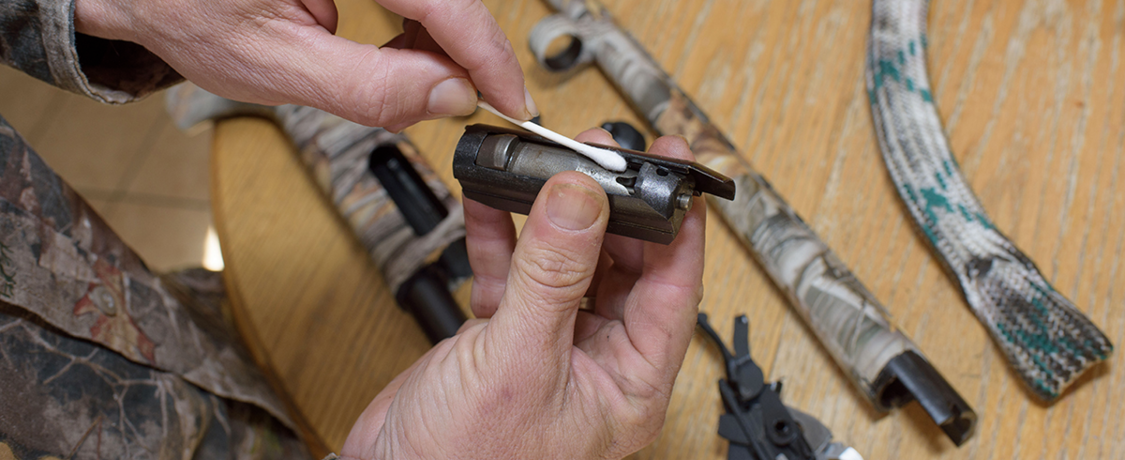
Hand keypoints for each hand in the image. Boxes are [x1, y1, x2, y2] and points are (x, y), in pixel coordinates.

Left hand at [74, 0, 535, 128]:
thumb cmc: (187, 11)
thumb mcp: (274, 66)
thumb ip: (367, 87)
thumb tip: (449, 96)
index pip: (446, 1)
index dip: (486, 55)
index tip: (510, 99)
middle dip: (459, 55)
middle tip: (455, 105)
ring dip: (435, 46)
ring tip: (409, 83)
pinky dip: (413, 31)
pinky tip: (391, 55)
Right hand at [339, 129, 706, 458]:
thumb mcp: (518, 360)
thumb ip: (551, 275)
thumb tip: (582, 199)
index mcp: (628, 383)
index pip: (672, 289)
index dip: (677, 224)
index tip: (672, 166)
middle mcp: (597, 361)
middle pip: (622, 264)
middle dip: (609, 206)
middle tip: (600, 154)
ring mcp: (550, 344)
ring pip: (567, 261)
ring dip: (555, 214)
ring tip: (551, 165)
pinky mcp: (505, 334)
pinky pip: (515, 270)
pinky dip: (503, 233)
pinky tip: (494, 197)